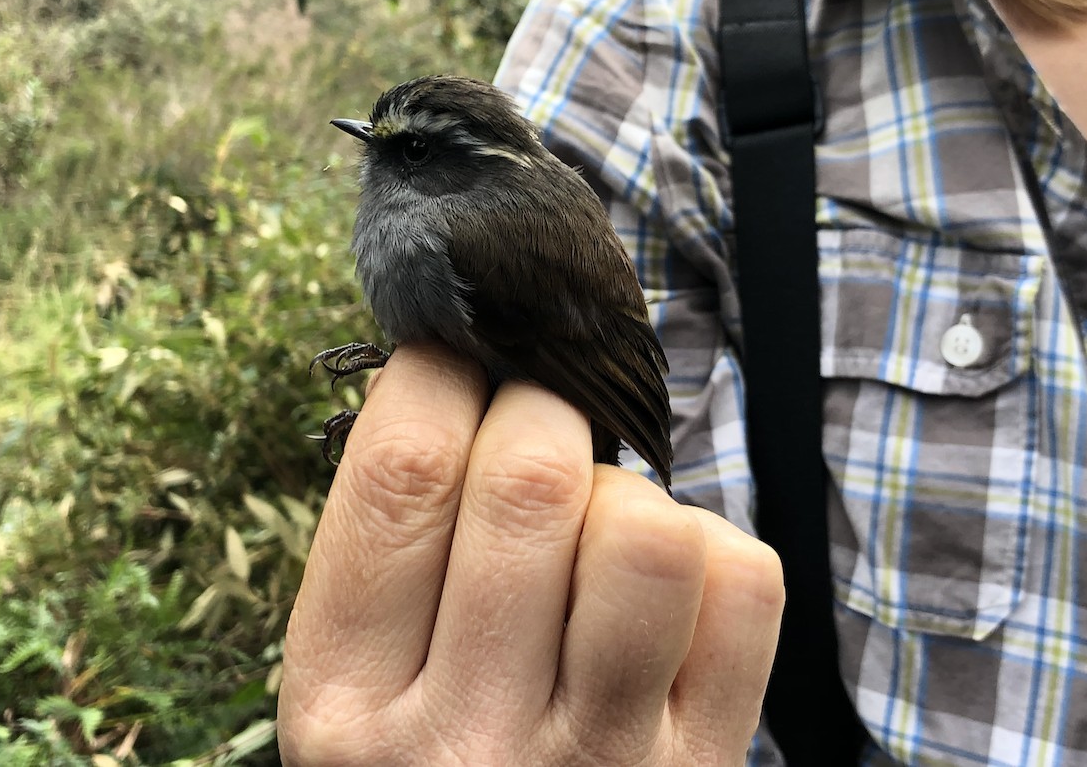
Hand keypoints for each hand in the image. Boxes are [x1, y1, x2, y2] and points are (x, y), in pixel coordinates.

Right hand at [277, 343, 783, 765]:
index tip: (458, 359)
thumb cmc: (430, 756)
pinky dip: (709, 550)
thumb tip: (448, 373)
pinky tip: (663, 592)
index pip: (401, 473)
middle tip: (538, 432)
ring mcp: (595, 762)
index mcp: (345, 702)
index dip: (439, 375)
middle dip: (543, 412)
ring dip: (625, 492)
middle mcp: (464, 740)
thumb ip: (391, 549)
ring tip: (598, 530)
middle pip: (530, 478)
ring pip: (646, 528)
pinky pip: (741, 581)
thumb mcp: (360, 682)